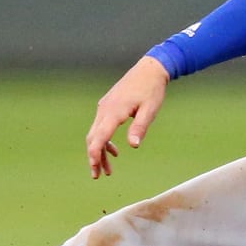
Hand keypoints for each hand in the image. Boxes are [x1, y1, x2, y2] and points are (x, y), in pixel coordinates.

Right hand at [85, 56, 170, 177]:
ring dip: (100, 151)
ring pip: (95, 133)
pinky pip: (101, 126)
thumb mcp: (150, 110)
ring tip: (107, 169)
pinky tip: (115, 151)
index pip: (98, 137)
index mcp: (114, 112)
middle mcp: (104, 110)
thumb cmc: (152, 90)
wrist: (149, 70)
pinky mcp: (108, 106)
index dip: (94, 155)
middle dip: (95, 158)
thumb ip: (140, 127)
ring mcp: (104, 107)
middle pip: (93, 138)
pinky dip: (104, 140)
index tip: (95, 169)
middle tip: (99, 175)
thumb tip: (133, 146)